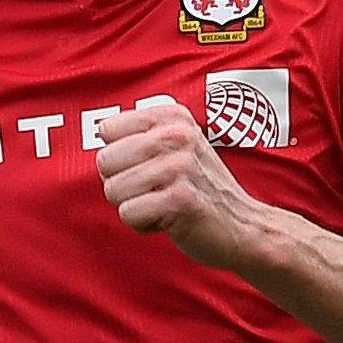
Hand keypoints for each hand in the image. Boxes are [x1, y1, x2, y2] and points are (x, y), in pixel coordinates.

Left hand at [95, 103, 274, 271]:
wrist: (244, 225)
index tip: (146, 167)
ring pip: (113, 190)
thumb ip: (141, 134)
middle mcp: (177, 135)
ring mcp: (180, 166)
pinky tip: (168, 220)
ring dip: (133, 206)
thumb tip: (99, 132)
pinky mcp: (180, 199)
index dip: (119, 157)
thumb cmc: (200, 187)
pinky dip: (142, 225)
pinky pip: (128, 214)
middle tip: (153, 191)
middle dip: (121, 184)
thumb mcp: (177, 145)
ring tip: (162, 204)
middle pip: (105, 161)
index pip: (107, 130)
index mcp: (172, 117)